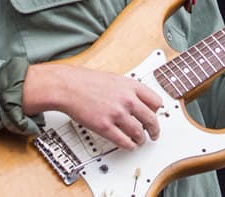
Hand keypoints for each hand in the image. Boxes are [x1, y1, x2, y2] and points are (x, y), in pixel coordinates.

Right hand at [23, 63, 161, 149]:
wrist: (67, 86)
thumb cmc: (86, 82)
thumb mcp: (114, 78)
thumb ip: (128, 90)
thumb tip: (139, 102)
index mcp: (130, 86)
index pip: (156, 101)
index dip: (157, 111)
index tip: (156, 115)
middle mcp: (126, 99)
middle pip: (151, 120)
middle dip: (154, 130)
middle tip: (154, 134)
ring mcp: (116, 114)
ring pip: (139, 133)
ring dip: (141, 140)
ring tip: (139, 141)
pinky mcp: (105, 127)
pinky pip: (124, 142)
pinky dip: (129, 146)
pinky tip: (128, 144)